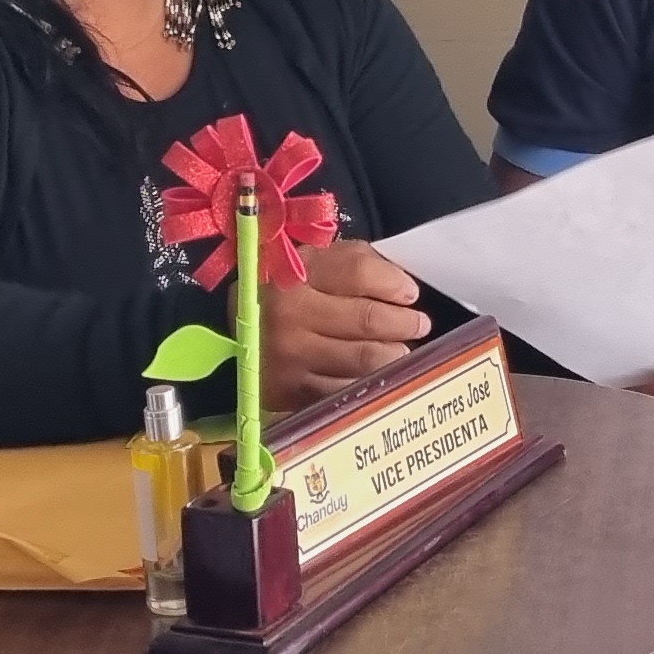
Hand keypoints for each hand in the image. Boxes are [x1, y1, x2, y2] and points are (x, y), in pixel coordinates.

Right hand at [260, 238, 431, 404]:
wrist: (235, 332)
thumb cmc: (285, 291)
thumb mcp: (312, 260)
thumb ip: (355, 262)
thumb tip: (403, 286)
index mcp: (292, 274)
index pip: (360, 274)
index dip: (394, 283)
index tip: (410, 294)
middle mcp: (288, 315)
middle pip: (368, 319)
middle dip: (404, 323)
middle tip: (418, 325)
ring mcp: (289, 357)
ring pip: (366, 361)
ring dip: (395, 355)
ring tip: (400, 349)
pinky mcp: (290, 393)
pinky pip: (348, 391)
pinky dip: (371, 384)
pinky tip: (378, 376)